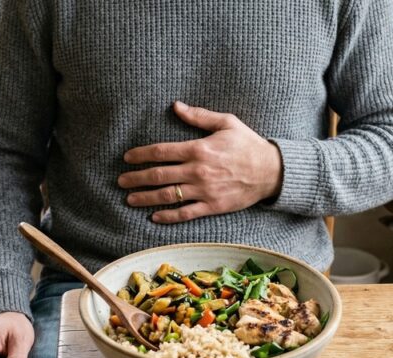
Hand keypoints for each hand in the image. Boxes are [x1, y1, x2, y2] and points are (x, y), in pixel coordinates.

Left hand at [119, 101, 282, 223]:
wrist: (271, 171)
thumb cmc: (248, 144)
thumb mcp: (226, 122)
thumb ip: (198, 116)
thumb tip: (175, 106)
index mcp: (199, 148)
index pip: (162, 152)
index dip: (141, 154)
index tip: (127, 158)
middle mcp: (198, 171)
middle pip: (159, 175)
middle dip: (137, 178)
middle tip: (121, 181)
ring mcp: (204, 190)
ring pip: (168, 195)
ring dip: (146, 197)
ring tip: (130, 199)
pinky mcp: (212, 206)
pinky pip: (185, 213)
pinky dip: (168, 216)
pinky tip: (154, 216)